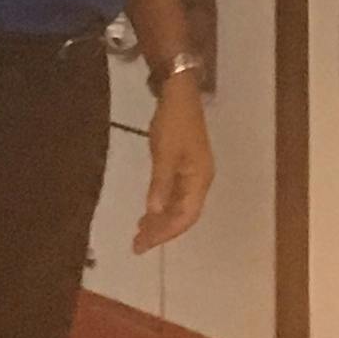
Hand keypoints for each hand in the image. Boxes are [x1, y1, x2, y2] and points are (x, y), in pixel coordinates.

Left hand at [134, 77, 212, 253]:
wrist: (179, 93)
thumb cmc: (173, 122)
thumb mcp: (164, 153)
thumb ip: (160, 184)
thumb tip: (154, 212)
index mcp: (200, 179)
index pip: (186, 216)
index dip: (165, 232)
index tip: (144, 244)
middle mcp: (200, 180)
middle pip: (183, 214)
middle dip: (161, 230)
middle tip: (137, 244)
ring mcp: (193, 172)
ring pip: (179, 206)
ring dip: (160, 220)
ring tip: (139, 232)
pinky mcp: (185, 165)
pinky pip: (175, 194)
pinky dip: (161, 205)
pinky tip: (148, 210)